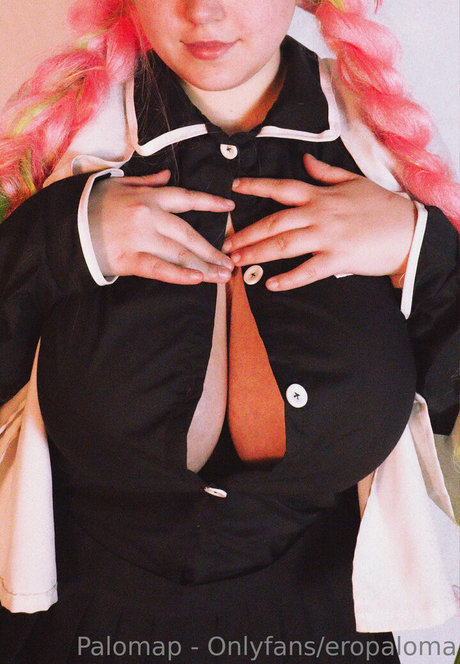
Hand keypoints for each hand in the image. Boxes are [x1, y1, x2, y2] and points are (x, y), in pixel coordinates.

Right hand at [88, 170, 234, 283]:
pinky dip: (180, 275)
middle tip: (230, 263)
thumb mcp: (120, 185)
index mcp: (149, 197)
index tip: (230, 208)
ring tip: (222, 276)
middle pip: (189, 234)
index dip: (210, 203)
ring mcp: (140, 238)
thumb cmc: (93, 205)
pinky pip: (159, 269)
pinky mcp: (129, 259)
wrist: (65, 226)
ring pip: (180, 254)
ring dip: (205, 266)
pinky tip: (198, 280)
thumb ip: (147, 182)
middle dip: (212, 250)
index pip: (187, 198)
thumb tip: (167, 175)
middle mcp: (149, 216)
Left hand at [222, 154, 416, 290]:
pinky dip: (288, 279)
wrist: (409, 231)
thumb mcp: (354, 182)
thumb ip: (326, 173)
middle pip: (274, 222)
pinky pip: (307, 271)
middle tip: (227, 245)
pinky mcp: (337, 259)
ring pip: (283, 246)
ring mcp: (327, 237)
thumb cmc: (382, 207)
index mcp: (320, 195)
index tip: (234, 188)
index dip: (256, 187)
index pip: (281, 188)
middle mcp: (318, 214)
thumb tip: (306, 160)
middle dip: (247, 233)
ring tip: (237, 262)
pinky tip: (270, 284)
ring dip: (257, 254)